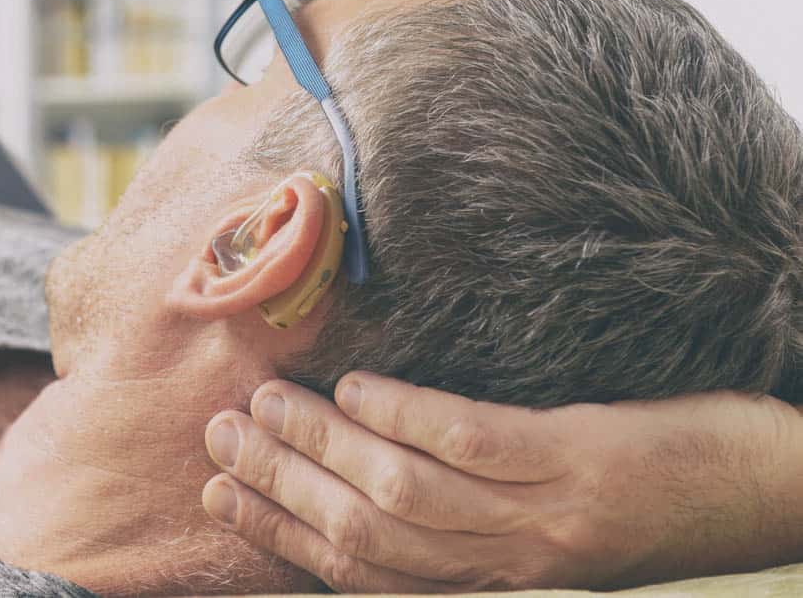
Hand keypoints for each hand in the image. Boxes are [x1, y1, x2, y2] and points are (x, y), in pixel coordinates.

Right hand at [203, 372, 802, 592]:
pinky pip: (473, 445)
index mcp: (495, 582)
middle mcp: (509, 565)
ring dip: (321, 449)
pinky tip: (359, 388)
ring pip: (404, 495)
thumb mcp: (553, 525)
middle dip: (281, 488)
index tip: (221, 493)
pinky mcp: (581, 461)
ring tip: (266, 402)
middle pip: (367, 535)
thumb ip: (473, 509)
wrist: (773, 491)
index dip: (283, 536)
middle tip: (220, 434)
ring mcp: (545, 516)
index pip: (364, 571)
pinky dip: (405, 417)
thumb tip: (376, 459)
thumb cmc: (658, 497)